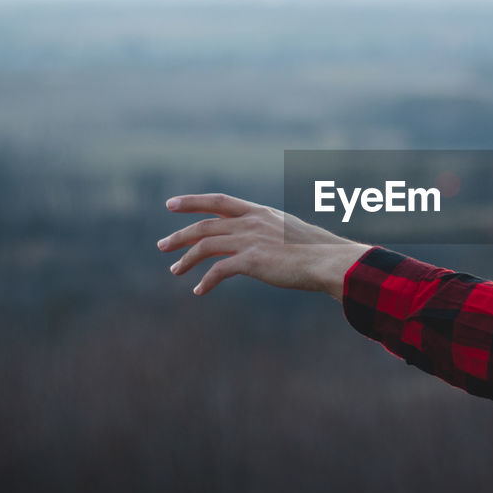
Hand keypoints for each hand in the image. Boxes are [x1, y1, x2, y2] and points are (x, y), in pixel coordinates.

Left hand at [156, 193, 371, 298]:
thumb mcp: (290, 234)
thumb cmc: (318, 252)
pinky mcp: (252, 261)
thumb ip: (271, 234)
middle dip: (180, 235)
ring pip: (206, 245)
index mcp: (260, 212)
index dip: (193, 202)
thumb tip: (262, 245)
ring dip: (186, 259)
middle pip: (205, 224)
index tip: (171, 204)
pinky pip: (218, 271)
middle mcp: (252, 222)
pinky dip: (205, 281)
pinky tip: (199, 291)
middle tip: (162, 246)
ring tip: (174, 270)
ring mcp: (251, 240)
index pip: (219, 201)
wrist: (330, 261)